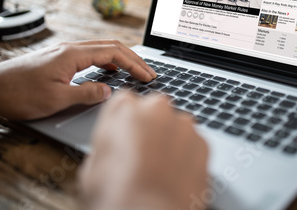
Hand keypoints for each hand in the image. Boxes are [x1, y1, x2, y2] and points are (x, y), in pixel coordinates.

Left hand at [0, 40, 155, 119]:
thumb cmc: (17, 93)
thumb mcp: (55, 99)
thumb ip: (86, 94)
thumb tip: (109, 91)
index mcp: (72, 54)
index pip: (113, 52)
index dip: (134, 64)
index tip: (148, 76)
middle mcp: (69, 48)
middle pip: (110, 46)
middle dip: (133, 58)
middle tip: (148, 73)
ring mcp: (63, 52)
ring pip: (100, 49)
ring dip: (120, 59)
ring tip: (134, 72)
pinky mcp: (58, 59)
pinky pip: (89, 55)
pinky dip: (105, 61)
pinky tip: (108, 72)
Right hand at [79, 92, 208, 209]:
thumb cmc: (118, 196)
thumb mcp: (92, 164)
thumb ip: (107, 140)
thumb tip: (114, 142)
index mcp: (126, 109)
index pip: (124, 101)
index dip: (124, 121)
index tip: (124, 136)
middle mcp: (157, 108)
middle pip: (153, 110)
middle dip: (150, 127)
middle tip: (142, 156)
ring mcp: (184, 125)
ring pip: (175, 126)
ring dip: (169, 141)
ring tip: (160, 170)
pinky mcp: (203, 143)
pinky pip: (192, 143)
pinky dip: (186, 155)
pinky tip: (174, 176)